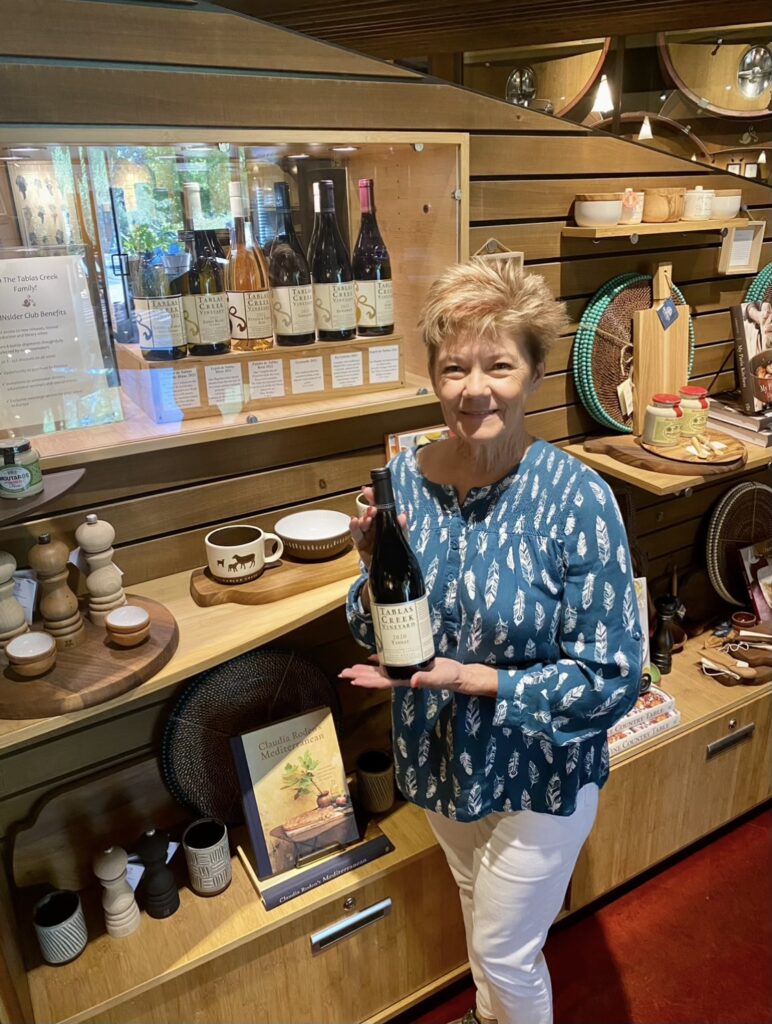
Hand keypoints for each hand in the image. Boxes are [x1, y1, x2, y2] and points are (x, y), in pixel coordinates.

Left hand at [339, 656, 496, 696]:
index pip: (381, 682)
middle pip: (376, 677)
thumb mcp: (439, 677)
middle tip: (343, 673)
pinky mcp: (410, 663)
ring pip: (380, 671)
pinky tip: (372, 656)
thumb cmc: (450, 677)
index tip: (352, 680)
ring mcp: (405, 670)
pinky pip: (391, 661)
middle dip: (359, 675)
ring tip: (351, 668)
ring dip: (365, 670)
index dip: (366, 681)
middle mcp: (402, 676)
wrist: (459, 675)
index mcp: (405, 680)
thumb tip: (413, 682)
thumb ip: (426, 679)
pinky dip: (380, 659)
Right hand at [348, 485, 407, 571]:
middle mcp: (374, 526)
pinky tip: (354, 521)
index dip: (373, 498)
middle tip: (372, 509)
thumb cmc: (395, 552)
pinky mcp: (360, 543)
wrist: (390, 572)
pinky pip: (355, 534)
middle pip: (369, 514)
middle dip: (369, 509)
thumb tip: (403, 516)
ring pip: (362, 523)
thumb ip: (402, 528)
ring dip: (363, 519)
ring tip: (366, 519)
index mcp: (384, 522)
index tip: (369, 491)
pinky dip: (353, 526)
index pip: (379, 508)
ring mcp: (366, 534)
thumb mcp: (401, 539)